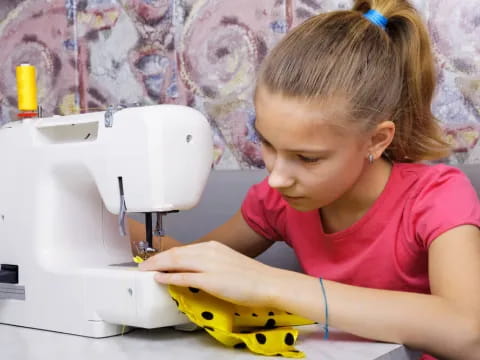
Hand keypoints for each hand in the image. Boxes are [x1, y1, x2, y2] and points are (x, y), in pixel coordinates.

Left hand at [138, 241, 282, 307]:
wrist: (268, 282)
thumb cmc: (251, 276)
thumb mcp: (227, 262)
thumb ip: (210, 263)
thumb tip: (194, 269)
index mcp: (213, 247)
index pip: (183, 249)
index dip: (166, 255)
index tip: (155, 260)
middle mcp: (209, 252)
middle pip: (176, 254)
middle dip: (156, 259)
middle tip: (143, 265)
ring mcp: (209, 265)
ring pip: (176, 262)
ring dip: (158, 266)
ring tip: (146, 270)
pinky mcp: (210, 280)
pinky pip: (184, 277)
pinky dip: (169, 277)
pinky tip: (160, 279)